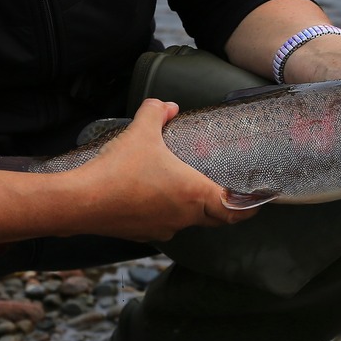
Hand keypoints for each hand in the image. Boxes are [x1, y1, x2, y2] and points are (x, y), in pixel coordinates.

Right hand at [70, 99, 257, 241]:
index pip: (232, 210)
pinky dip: (166, 213)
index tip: (258, 204)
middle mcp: (184, 216)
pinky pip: (164, 225)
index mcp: (194, 193)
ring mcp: (164, 228)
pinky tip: (153, 198)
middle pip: (214, 218)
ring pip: (188, 222)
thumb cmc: (118, 169)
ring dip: (191, 209)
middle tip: (228, 197)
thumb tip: (166, 105)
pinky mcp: (143, 234)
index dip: (248, 208)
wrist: (82, 202)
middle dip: (223, 209)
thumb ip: (156, 113)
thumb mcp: (141, 131)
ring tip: (186, 191)